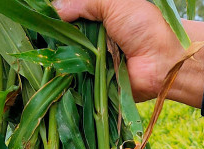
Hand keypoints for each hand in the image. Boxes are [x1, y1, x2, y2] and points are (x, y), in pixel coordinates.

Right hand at [54, 0, 203, 104]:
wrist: (162, 63)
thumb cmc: (144, 28)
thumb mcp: (115, 3)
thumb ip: (85, 2)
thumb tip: (55, 7)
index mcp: (98, 19)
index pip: (69, 17)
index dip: (57, 18)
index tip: (41, 20)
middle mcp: (92, 40)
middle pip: (63, 38)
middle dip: (54, 38)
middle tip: (41, 38)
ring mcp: (91, 63)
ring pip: (65, 59)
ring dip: (58, 57)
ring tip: (45, 54)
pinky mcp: (93, 84)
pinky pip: (74, 80)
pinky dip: (66, 77)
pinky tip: (53, 72)